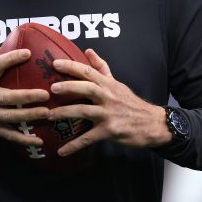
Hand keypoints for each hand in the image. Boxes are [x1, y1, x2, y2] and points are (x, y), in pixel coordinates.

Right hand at [0, 48, 49, 146]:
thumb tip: (13, 42)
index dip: (11, 58)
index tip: (28, 53)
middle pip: (8, 97)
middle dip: (27, 96)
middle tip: (46, 94)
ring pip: (11, 116)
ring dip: (30, 116)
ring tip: (47, 113)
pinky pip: (9, 135)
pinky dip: (24, 139)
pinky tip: (39, 140)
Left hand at [48, 48, 171, 155]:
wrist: (152, 124)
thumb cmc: (130, 103)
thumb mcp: (117, 83)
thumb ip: (101, 68)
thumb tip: (88, 50)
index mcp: (108, 84)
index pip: (88, 71)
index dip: (72, 66)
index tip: (55, 63)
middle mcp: (108, 97)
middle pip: (87, 88)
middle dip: (69, 87)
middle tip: (51, 89)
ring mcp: (109, 114)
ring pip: (84, 111)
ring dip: (65, 113)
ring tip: (49, 115)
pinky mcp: (109, 131)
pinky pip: (88, 138)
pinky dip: (74, 145)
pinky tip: (61, 151)